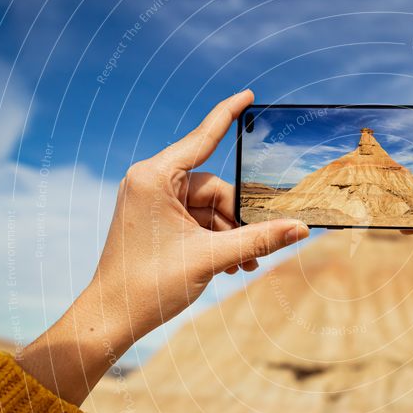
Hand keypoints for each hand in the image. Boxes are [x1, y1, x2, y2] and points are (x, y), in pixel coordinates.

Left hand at [19, 90, 308, 404]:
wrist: (111, 317)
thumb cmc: (150, 284)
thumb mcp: (211, 257)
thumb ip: (258, 239)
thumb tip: (301, 229)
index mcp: (154, 178)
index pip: (202, 138)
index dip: (227, 115)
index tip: (249, 95)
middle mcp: (150, 183)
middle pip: (213, 188)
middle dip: (238, 218)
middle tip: (259, 247)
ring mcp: (152, 203)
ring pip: (208, 208)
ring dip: (230, 234)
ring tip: (246, 263)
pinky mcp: (155, 222)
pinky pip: (196, 221)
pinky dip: (215, 238)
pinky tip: (232, 264)